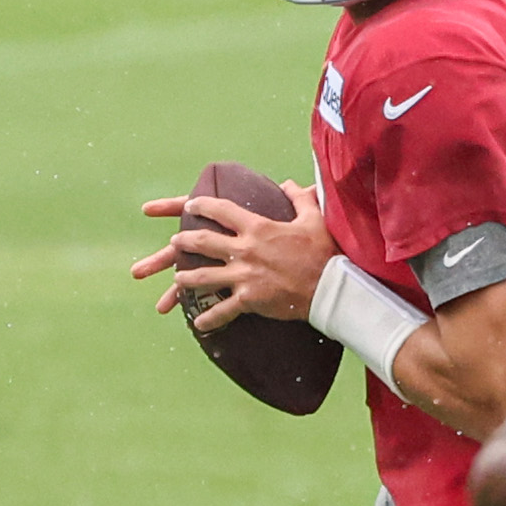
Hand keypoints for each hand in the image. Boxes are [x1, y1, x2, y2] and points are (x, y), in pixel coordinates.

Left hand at [130, 180, 336, 335]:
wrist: (331, 288)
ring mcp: (245, 276)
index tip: (190, 206)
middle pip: (203, 241)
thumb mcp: (314, 218)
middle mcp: (245, 250)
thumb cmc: (325, 253)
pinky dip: (209, 317)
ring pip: (203, 276)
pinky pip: (222, 309)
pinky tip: (198, 322)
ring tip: (177, 278)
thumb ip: (299, 197)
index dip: (201, 205)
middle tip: (174, 242)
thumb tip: (290, 183)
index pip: (220, 210)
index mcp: (257, 227)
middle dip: (183, 241)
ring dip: (186, 277)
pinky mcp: (250, 299)